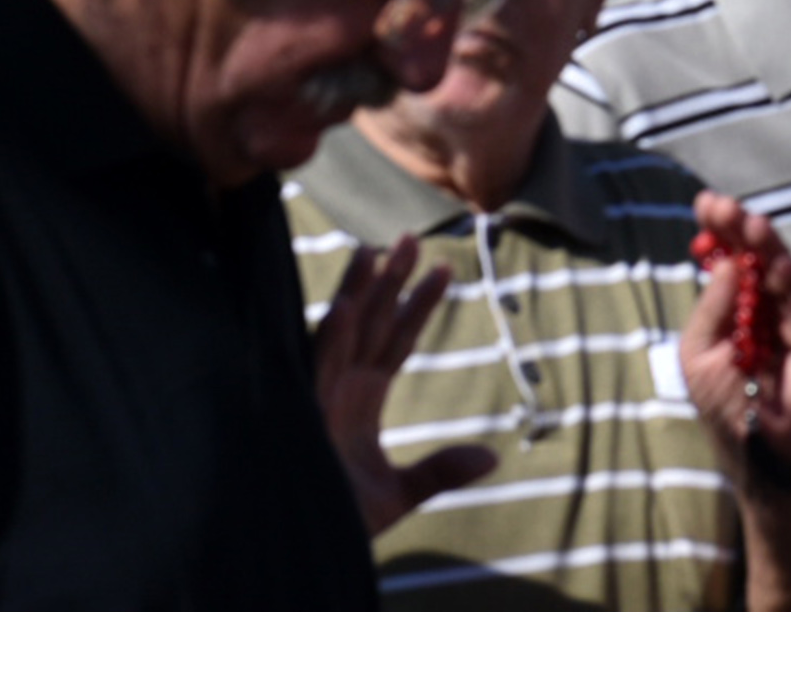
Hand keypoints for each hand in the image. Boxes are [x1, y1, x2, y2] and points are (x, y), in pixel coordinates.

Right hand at [311, 234, 496, 533]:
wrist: (298, 552)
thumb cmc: (339, 519)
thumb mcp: (398, 494)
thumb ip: (440, 472)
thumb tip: (492, 458)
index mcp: (362, 399)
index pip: (396, 340)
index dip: (419, 305)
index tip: (446, 269)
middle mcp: (340, 389)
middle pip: (369, 324)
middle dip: (391, 282)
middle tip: (413, 237)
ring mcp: (319, 399)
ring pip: (341, 336)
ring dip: (358, 294)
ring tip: (374, 251)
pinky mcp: (301, 416)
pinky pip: (314, 372)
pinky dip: (328, 341)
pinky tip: (341, 309)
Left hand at [684, 192, 790, 483]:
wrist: (750, 446)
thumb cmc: (720, 400)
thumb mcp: (698, 351)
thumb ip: (712, 307)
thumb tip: (726, 261)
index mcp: (735, 303)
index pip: (730, 257)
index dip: (720, 229)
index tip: (705, 202)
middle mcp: (765, 305)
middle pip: (758, 257)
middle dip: (743, 229)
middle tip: (728, 207)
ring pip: (785, 273)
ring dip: (770, 248)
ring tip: (753, 225)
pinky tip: (781, 267)